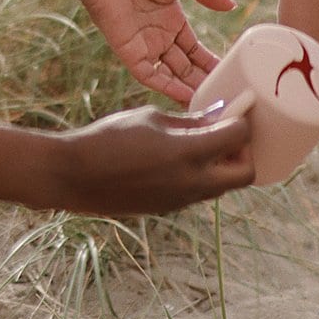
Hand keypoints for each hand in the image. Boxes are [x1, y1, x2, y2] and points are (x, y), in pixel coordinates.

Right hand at [48, 101, 254, 214]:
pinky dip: (202, 176)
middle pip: (245, 174)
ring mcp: (181, 200)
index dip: (242, 120)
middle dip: (244, 152)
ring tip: (205, 144)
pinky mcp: (168, 208)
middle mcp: (191, 182)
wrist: (73, 176)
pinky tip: (182, 160)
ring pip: (223, 187)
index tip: (238, 109)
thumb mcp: (150, 118)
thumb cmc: (108, 138)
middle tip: (229, 134)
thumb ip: (189, 121)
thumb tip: (217, 116)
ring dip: (224, 167)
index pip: (239, 137)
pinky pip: (200, 193)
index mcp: (189, 154)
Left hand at [71, 0, 236, 105]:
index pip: (194, 48)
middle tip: (225, 96)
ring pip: (171, 75)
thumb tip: (231, 5)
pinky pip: (150, 75)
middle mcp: (159, 36)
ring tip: (211, 103)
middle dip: (203, 80)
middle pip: (185, 66)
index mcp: (172, 18)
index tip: (229, 73)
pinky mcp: (129, 51)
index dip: (209, 61)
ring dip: (189, 89)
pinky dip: (168, 87)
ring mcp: (144, 45)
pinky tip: (187, 97)